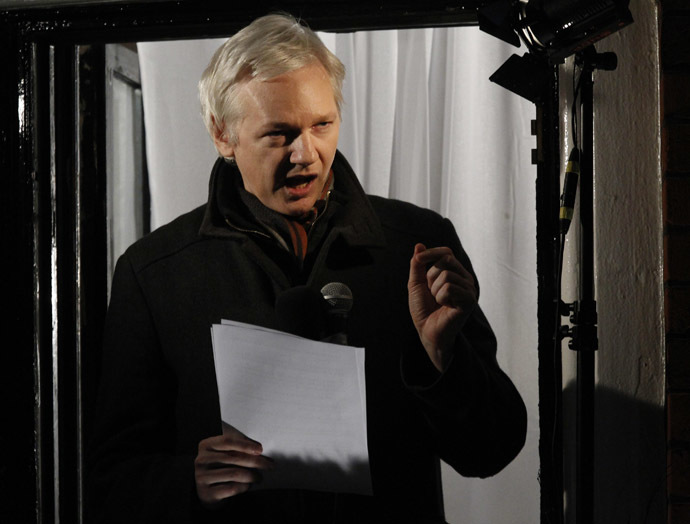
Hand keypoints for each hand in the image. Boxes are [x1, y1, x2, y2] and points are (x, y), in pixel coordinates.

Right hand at [194, 423, 273, 508]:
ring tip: (259, 477)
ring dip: (252, 476)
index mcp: (206, 445)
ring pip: (235, 474)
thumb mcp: (225, 454)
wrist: (206, 491)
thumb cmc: (220, 467)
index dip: (245, 445)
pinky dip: (243, 487)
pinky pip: (232, 488)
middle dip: (256, 462)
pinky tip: (247, 486)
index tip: (260, 449)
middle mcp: (201, 460)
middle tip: (269, 465)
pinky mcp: (206, 492)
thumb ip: (239, 449)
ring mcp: (202, 477)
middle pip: (234, 458)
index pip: (228, 441)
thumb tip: (259, 450)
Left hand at [407, 243, 477, 371]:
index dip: (431, 253)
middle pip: (446, 261)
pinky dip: (441, 298)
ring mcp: (469, 289)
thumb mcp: (416, 283)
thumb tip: (419, 245)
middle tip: (432, 293)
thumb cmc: (423, 309)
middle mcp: (465, 278)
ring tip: (438, 302)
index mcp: (455, 272)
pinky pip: (450, 287)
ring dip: (435, 290)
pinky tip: (445, 307)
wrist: (427, 331)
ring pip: (446, 275)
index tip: (418, 260)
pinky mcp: (470, 300)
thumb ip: (417, 265)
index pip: (446, 252)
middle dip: (431, 277)